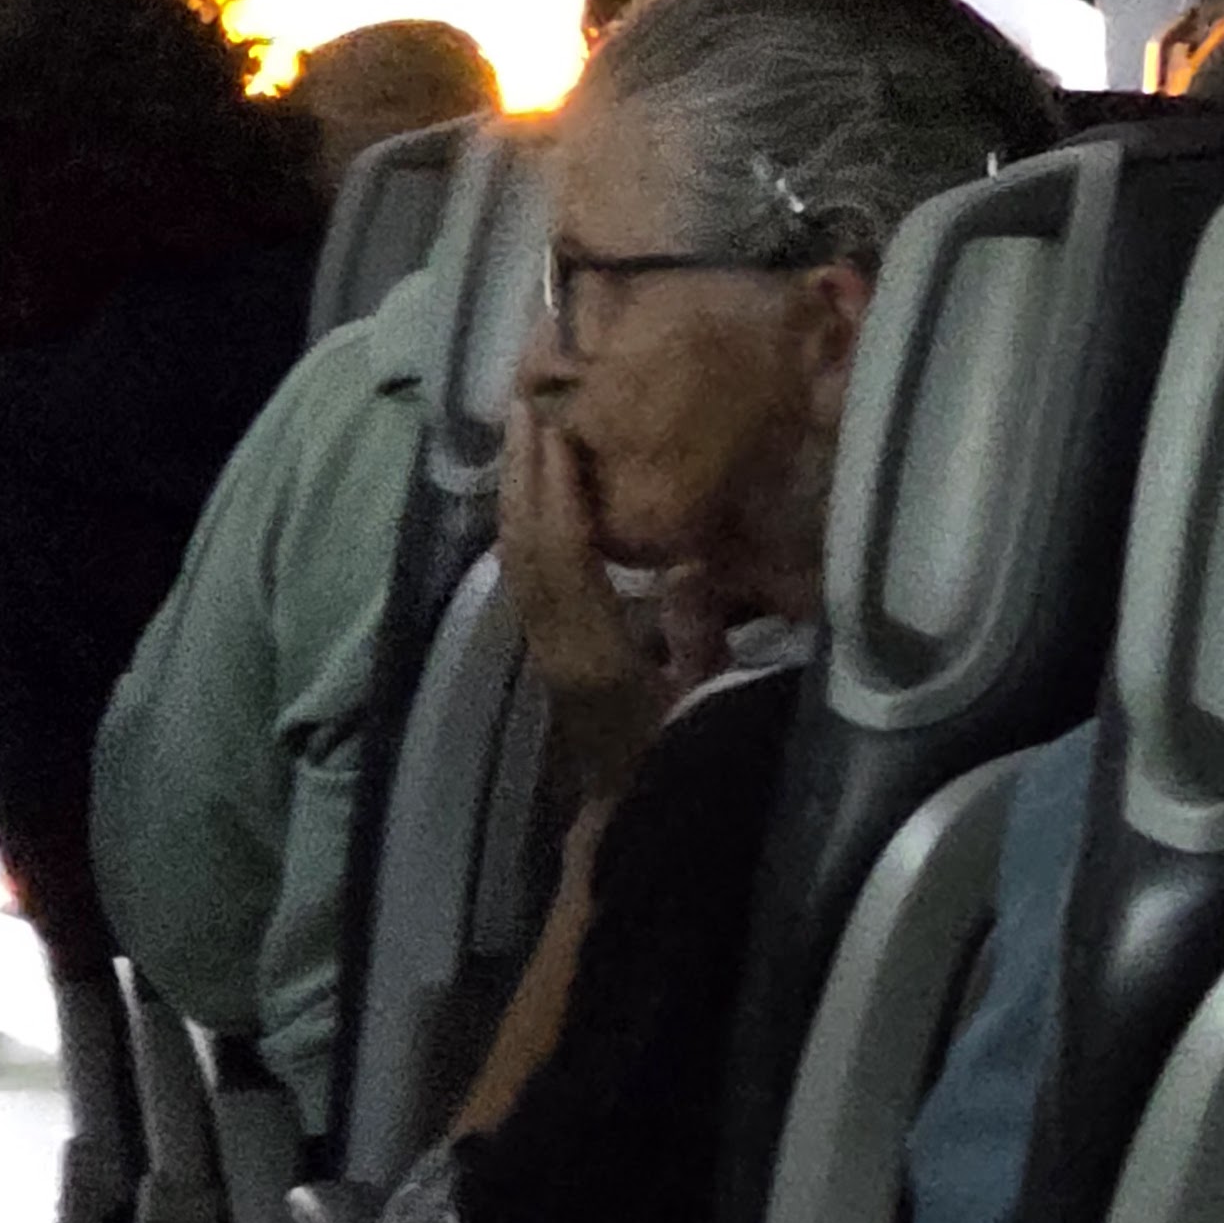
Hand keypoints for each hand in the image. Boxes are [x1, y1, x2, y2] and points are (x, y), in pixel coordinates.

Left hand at [500, 399, 669, 798]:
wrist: (631, 824)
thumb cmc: (681, 762)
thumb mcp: (708, 703)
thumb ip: (696, 636)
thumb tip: (685, 561)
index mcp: (593, 653)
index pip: (564, 556)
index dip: (558, 491)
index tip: (559, 428)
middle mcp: (553, 643)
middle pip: (524, 544)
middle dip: (523, 470)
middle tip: (528, 398)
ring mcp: (541, 646)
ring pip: (515, 554)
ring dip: (515, 488)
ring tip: (525, 426)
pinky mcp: (543, 647)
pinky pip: (523, 571)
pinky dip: (523, 521)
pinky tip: (533, 490)